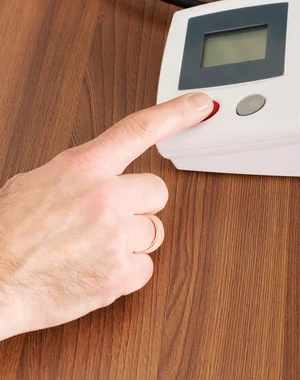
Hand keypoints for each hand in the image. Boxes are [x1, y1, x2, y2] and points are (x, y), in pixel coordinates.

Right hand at [0, 93, 212, 340]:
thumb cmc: (7, 233)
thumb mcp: (36, 182)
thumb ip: (78, 174)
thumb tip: (99, 175)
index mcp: (83, 167)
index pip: (139, 129)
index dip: (176, 113)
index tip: (201, 105)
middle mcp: (105, 196)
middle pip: (158, 192)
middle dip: (139, 206)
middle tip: (109, 220)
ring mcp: (115, 236)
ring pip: (154, 233)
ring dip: (131, 241)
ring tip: (93, 248)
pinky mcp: (119, 275)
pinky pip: (145, 269)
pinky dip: (126, 273)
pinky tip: (96, 270)